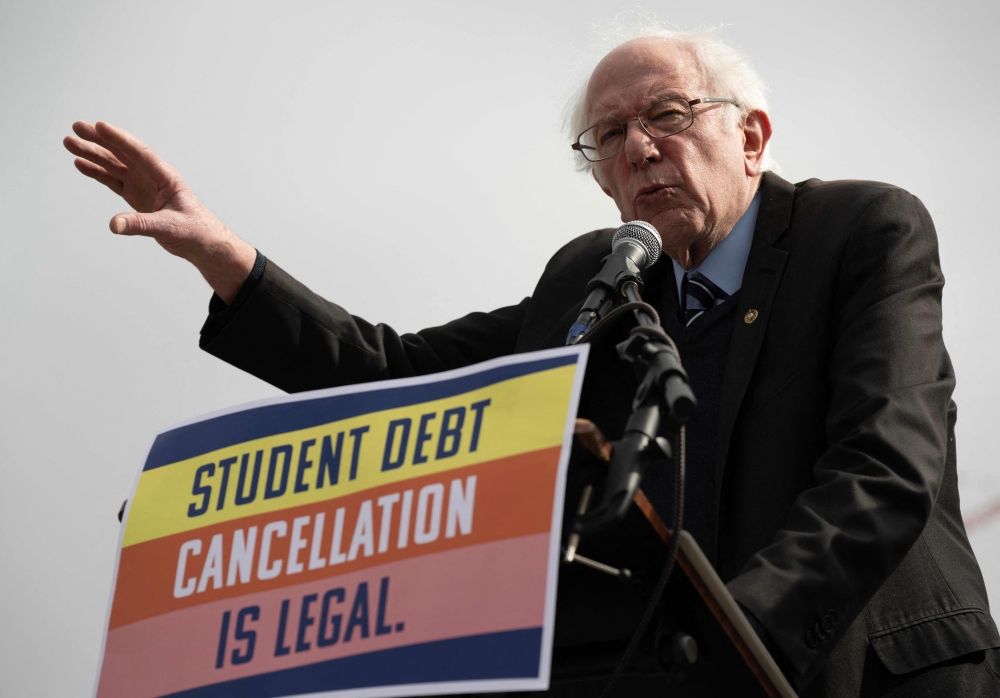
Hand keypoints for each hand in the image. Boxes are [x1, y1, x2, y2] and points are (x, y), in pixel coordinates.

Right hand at [63, 121, 255, 302]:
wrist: (203, 243)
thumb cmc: (195, 232)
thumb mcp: (168, 228)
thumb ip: (140, 225)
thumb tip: (114, 225)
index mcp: (166, 177)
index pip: (140, 153)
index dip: (120, 139)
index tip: (100, 126)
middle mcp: (153, 177)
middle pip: (123, 153)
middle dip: (100, 140)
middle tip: (76, 127)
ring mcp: (144, 186)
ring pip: (115, 165)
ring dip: (94, 154)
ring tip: (70, 143)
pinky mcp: (138, 197)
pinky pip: (114, 181)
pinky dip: (98, 172)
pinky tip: (81, 164)